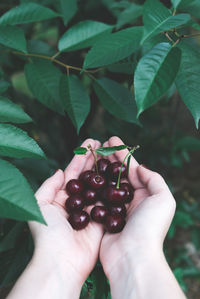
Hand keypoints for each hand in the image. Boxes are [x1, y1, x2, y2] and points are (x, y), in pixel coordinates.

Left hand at [29, 139, 103, 294]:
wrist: (62, 261)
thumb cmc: (48, 233)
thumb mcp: (40, 204)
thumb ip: (48, 185)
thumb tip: (60, 171)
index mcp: (61, 197)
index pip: (73, 172)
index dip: (81, 156)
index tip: (90, 142)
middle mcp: (78, 202)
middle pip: (88, 176)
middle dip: (95, 160)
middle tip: (104, 143)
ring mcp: (91, 210)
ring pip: (100, 185)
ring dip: (106, 170)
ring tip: (113, 153)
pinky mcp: (102, 219)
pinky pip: (109, 200)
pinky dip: (114, 187)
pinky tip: (120, 173)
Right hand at [100, 136, 175, 278]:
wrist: (132, 256)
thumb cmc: (149, 227)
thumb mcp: (163, 198)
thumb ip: (154, 178)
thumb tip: (139, 167)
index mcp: (145, 195)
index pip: (132, 169)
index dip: (122, 153)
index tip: (112, 140)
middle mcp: (130, 201)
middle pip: (117, 174)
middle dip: (108, 158)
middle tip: (98, 144)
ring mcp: (115, 209)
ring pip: (105, 184)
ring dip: (98, 170)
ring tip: (89, 156)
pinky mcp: (102, 218)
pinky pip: (95, 198)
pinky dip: (90, 187)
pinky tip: (83, 176)